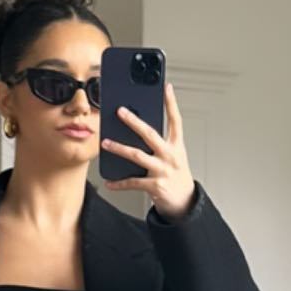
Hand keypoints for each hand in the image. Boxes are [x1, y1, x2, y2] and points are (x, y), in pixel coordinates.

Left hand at [101, 79, 196, 217]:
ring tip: (105, 143)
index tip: (166, 88)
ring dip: (119, 148)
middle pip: (151, 134)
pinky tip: (109, 182)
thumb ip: (160, 141)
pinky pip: (133, 182)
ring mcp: (163, 170)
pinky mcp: (155, 186)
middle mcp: (171, 156)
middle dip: (134, 122)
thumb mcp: (174, 155)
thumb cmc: (176, 175)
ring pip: (137, 155)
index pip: (176, 120)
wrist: (185, 202)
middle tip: (120, 111)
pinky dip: (119, 183)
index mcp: (177, 146)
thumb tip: (139, 127)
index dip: (172, 103)